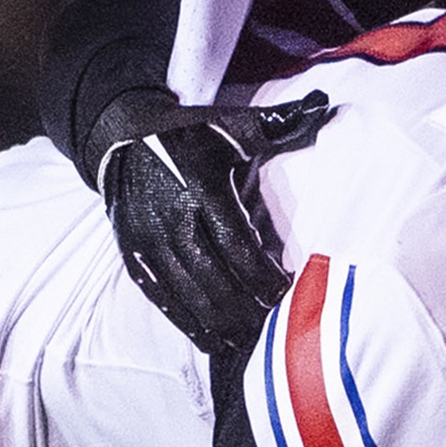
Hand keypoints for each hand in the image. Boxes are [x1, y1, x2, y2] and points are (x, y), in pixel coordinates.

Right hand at [90, 85, 331, 352]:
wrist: (121, 139)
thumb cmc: (188, 134)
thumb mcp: (230, 124)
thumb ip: (278, 124)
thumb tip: (324, 106)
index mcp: (201, 187)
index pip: (237, 246)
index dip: (262, 275)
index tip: (284, 290)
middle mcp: (171, 219)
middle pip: (214, 278)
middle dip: (244, 307)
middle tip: (271, 324)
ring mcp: (148, 241)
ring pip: (188, 294)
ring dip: (219, 322)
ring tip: (246, 340)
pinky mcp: (133, 256)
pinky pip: (162, 299)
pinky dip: (187, 323)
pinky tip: (211, 340)